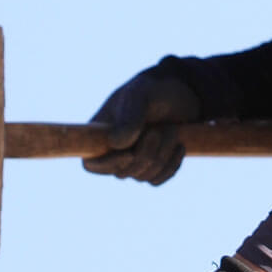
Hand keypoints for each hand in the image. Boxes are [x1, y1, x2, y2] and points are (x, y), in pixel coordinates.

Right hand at [83, 59, 200, 184]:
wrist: (180, 95)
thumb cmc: (153, 91)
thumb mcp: (140, 95)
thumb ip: (129, 116)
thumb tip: (116, 144)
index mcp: (101, 133)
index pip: (91, 163)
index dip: (107, 165)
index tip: (129, 154)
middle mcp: (113, 151)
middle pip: (122, 172)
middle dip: (145, 152)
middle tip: (158, 129)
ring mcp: (133, 160)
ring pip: (143, 176)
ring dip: (162, 154)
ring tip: (171, 129)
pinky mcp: (152, 167)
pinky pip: (157, 180)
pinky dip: (170, 166)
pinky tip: (179, 146)